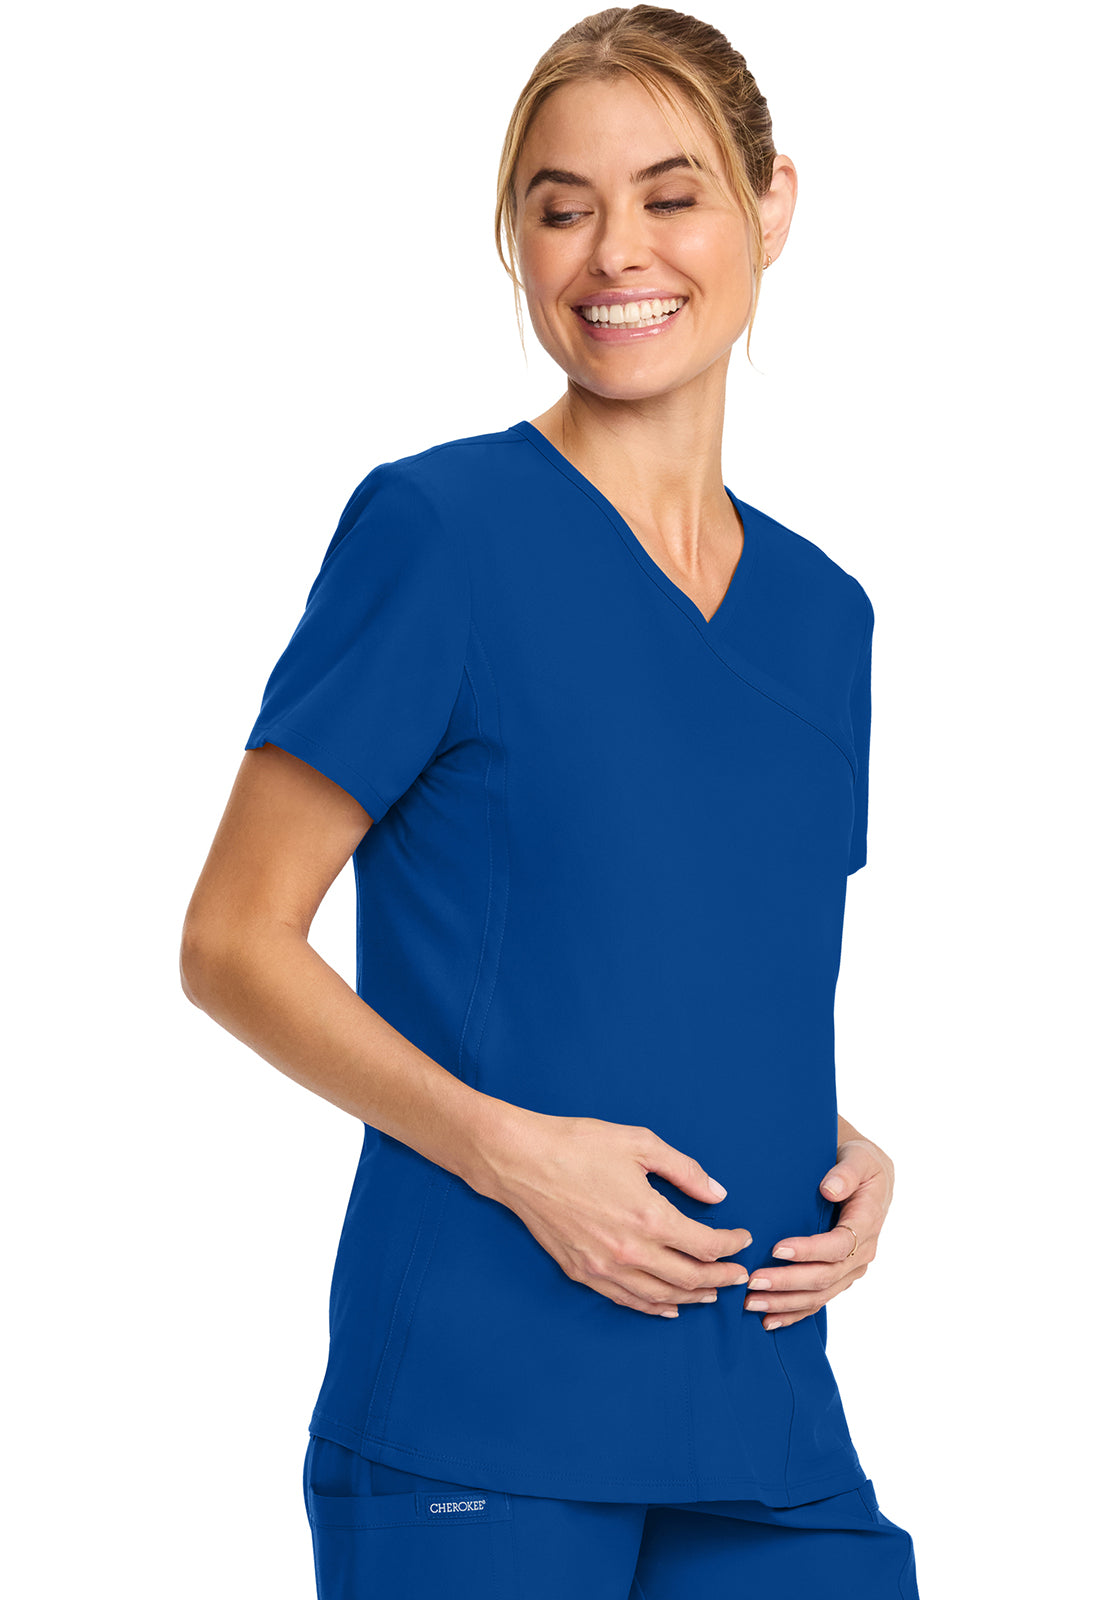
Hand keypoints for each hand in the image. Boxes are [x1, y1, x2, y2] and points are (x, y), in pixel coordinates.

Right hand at [474, 1109, 753, 1316]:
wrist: (520, 1161)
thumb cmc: (579, 1145)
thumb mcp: (639, 1143)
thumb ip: (684, 1171)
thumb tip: (718, 1194)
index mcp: (649, 1216)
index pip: (705, 1245)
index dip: (731, 1245)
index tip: (743, 1239)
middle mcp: (630, 1251)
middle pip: (689, 1278)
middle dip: (721, 1278)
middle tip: (739, 1276)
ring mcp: (604, 1267)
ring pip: (661, 1296)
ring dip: (692, 1297)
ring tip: (712, 1294)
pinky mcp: (582, 1273)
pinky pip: (627, 1300)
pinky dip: (654, 1307)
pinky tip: (668, 1307)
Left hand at [742, 1136, 895, 1329]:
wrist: (870, 1176)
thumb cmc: (860, 1163)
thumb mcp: (859, 1158)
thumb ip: (846, 1173)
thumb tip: (830, 1189)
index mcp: (867, 1223)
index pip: (837, 1245)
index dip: (808, 1251)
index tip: (776, 1248)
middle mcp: (862, 1253)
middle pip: (825, 1277)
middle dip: (787, 1282)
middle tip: (752, 1280)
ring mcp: (851, 1269)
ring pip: (819, 1295)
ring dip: (785, 1302)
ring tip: (751, 1303)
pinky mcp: (839, 1277)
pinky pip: (818, 1301)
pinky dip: (794, 1313)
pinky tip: (769, 1321)